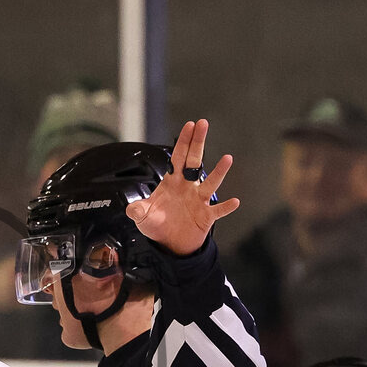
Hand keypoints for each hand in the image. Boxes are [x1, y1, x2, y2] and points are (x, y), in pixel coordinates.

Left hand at [125, 118, 239, 255]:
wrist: (170, 243)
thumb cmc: (157, 225)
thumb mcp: (142, 217)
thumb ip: (137, 210)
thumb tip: (132, 209)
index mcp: (172, 182)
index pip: (178, 158)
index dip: (183, 142)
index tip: (190, 125)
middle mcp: (188, 187)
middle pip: (194, 162)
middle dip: (198, 143)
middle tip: (203, 124)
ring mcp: (198, 200)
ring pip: (210, 183)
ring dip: (219, 172)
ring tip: (227, 159)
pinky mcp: (206, 216)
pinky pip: (218, 210)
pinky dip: (226, 207)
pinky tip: (234, 201)